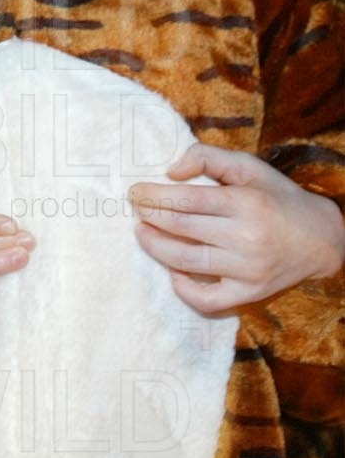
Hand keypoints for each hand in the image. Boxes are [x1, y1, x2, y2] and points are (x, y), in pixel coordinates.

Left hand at [130, 143, 344, 312]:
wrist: (323, 239)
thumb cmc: (278, 198)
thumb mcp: (249, 167)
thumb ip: (207, 157)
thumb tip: (170, 171)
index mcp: (246, 203)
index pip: (186, 200)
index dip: (153, 196)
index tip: (135, 192)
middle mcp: (247, 237)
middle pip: (181, 227)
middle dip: (148, 217)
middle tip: (135, 210)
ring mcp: (248, 269)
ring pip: (186, 262)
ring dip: (154, 247)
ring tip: (142, 233)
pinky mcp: (250, 293)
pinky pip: (208, 299)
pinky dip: (184, 289)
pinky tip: (173, 271)